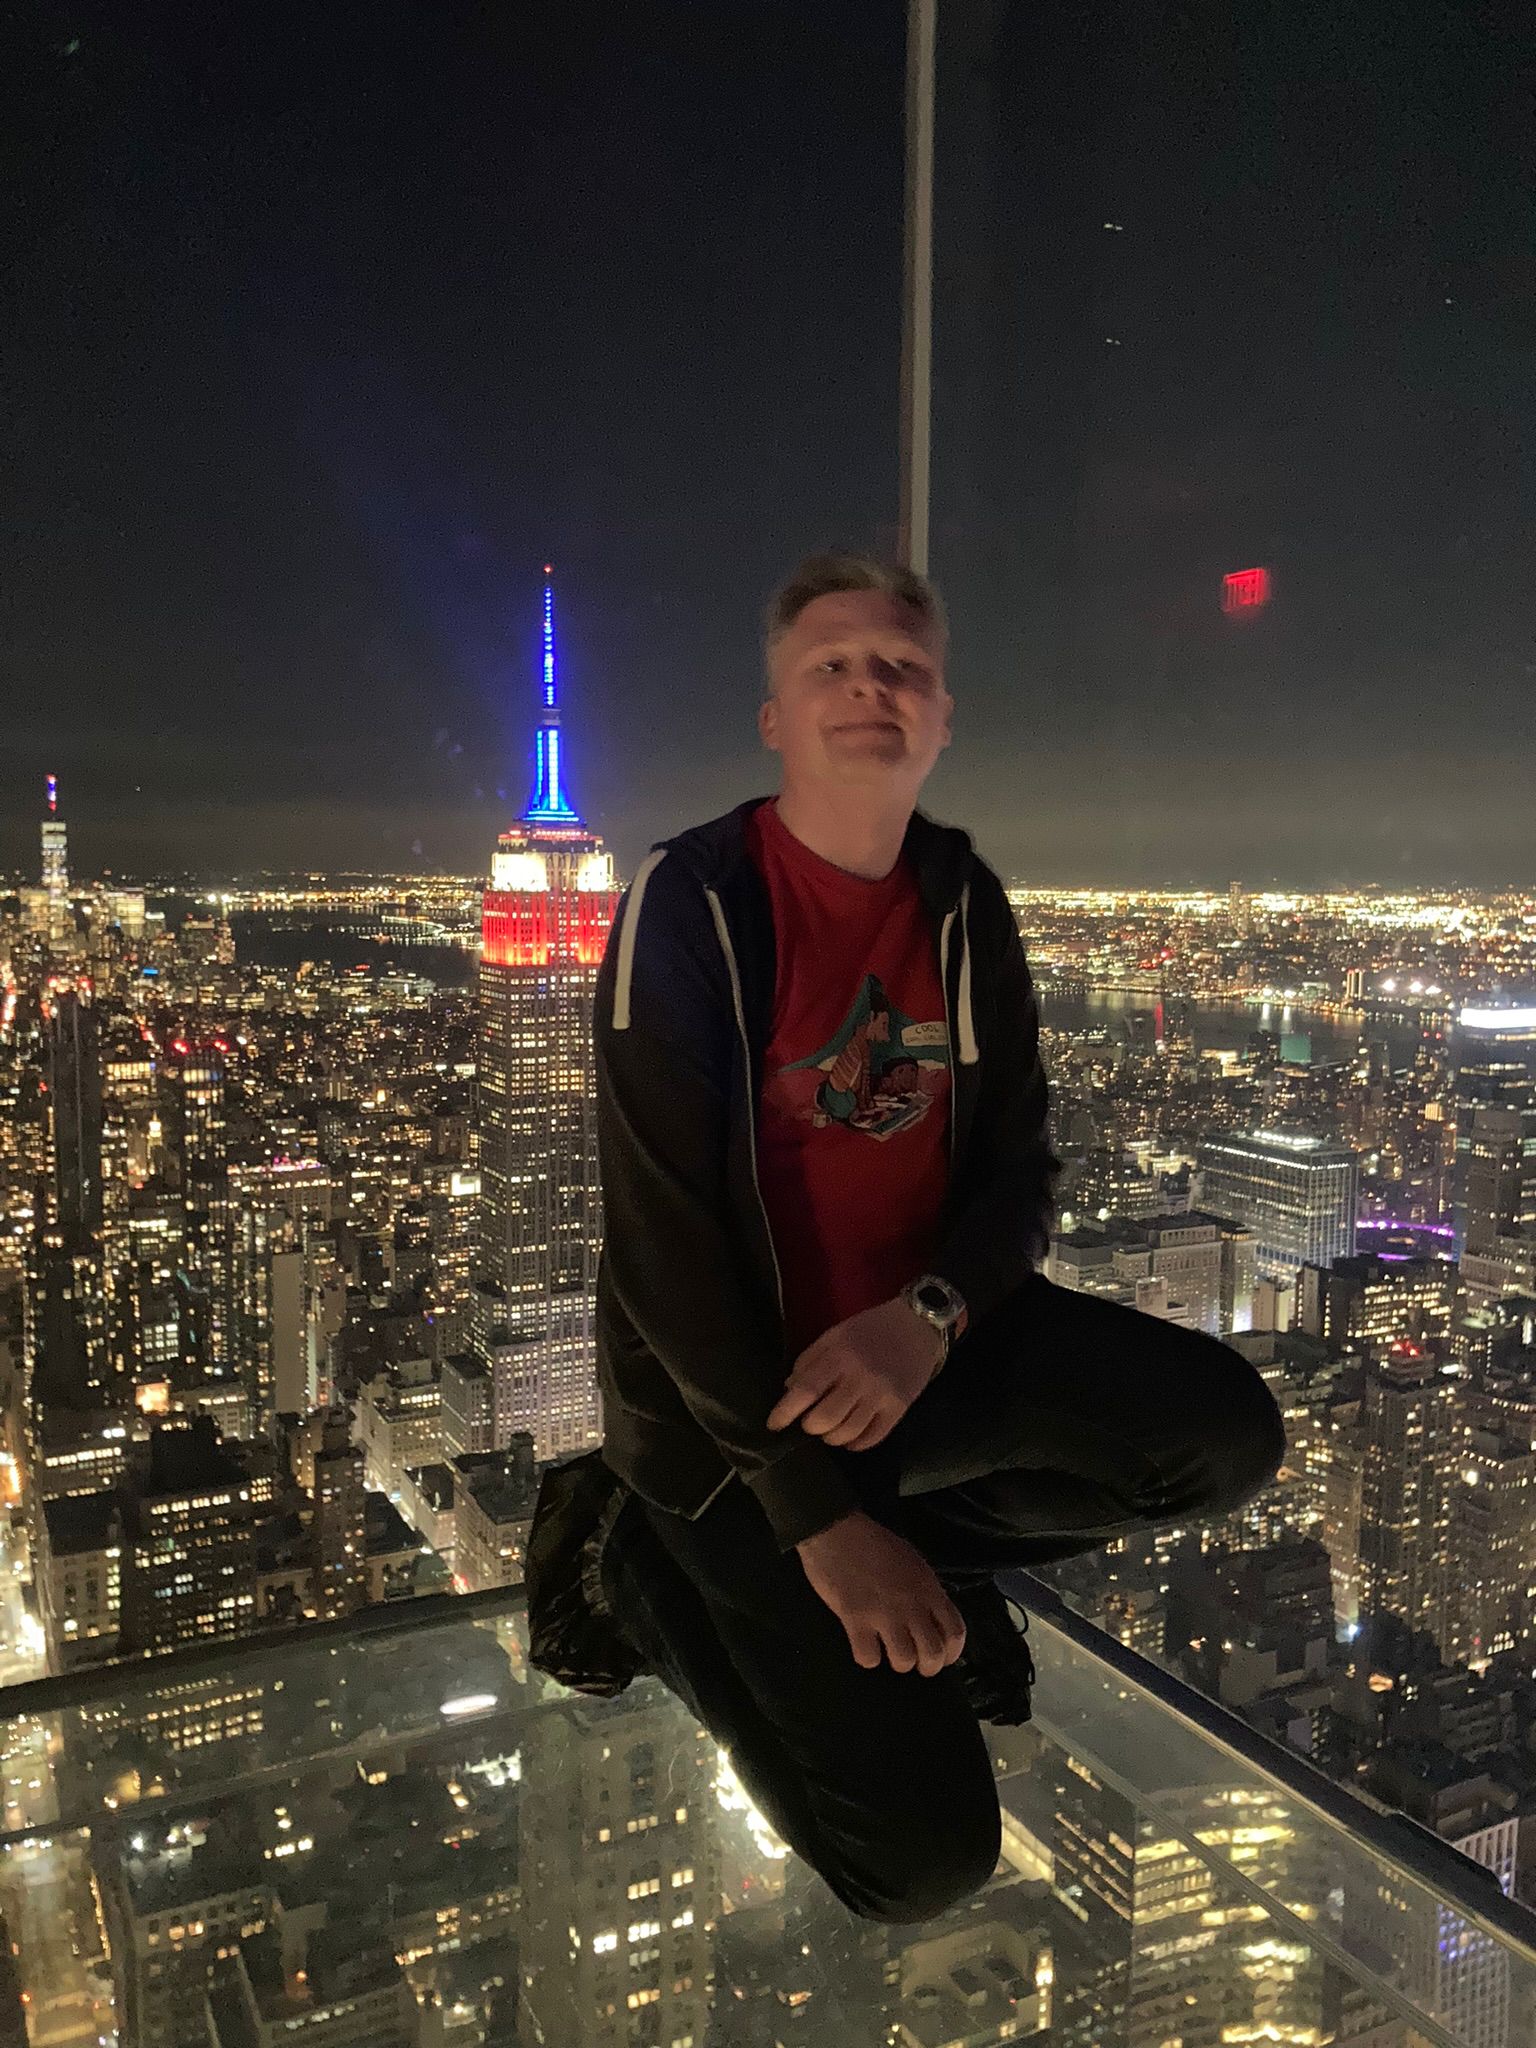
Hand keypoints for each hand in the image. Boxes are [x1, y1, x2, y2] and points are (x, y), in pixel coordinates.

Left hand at [766, 1297, 943, 1450]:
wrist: (918, 1325)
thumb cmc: (871, 1328)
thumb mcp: (835, 1334)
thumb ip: (810, 1359)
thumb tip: (789, 1390)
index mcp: (839, 1356)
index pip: (805, 1390)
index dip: (785, 1412)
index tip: (773, 1424)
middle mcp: (859, 1378)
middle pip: (824, 1418)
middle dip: (811, 1426)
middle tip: (811, 1421)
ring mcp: (881, 1395)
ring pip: (847, 1432)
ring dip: (832, 1437)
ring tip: (830, 1430)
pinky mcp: (899, 1408)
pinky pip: (874, 1437)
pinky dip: (857, 1444)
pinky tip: (850, 1438)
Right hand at [797, 1511, 966, 1674]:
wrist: (837, 1530)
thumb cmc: (874, 1543)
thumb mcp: (913, 1562)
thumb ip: (926, 1591)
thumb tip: (932, 1619)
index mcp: (928, 1588)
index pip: (955, 1632)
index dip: (952, 1653)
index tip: (943, 1658)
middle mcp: (911, 1604)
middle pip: (933, 1654)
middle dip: (927, 1666)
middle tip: (915, 1662)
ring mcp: (884, 1613)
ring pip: (903, 1660)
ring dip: (897, 1663)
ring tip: (887, 1652)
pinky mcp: (855, 1619)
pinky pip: (868, 1657)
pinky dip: (867, 1658)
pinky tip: (864, 1646)